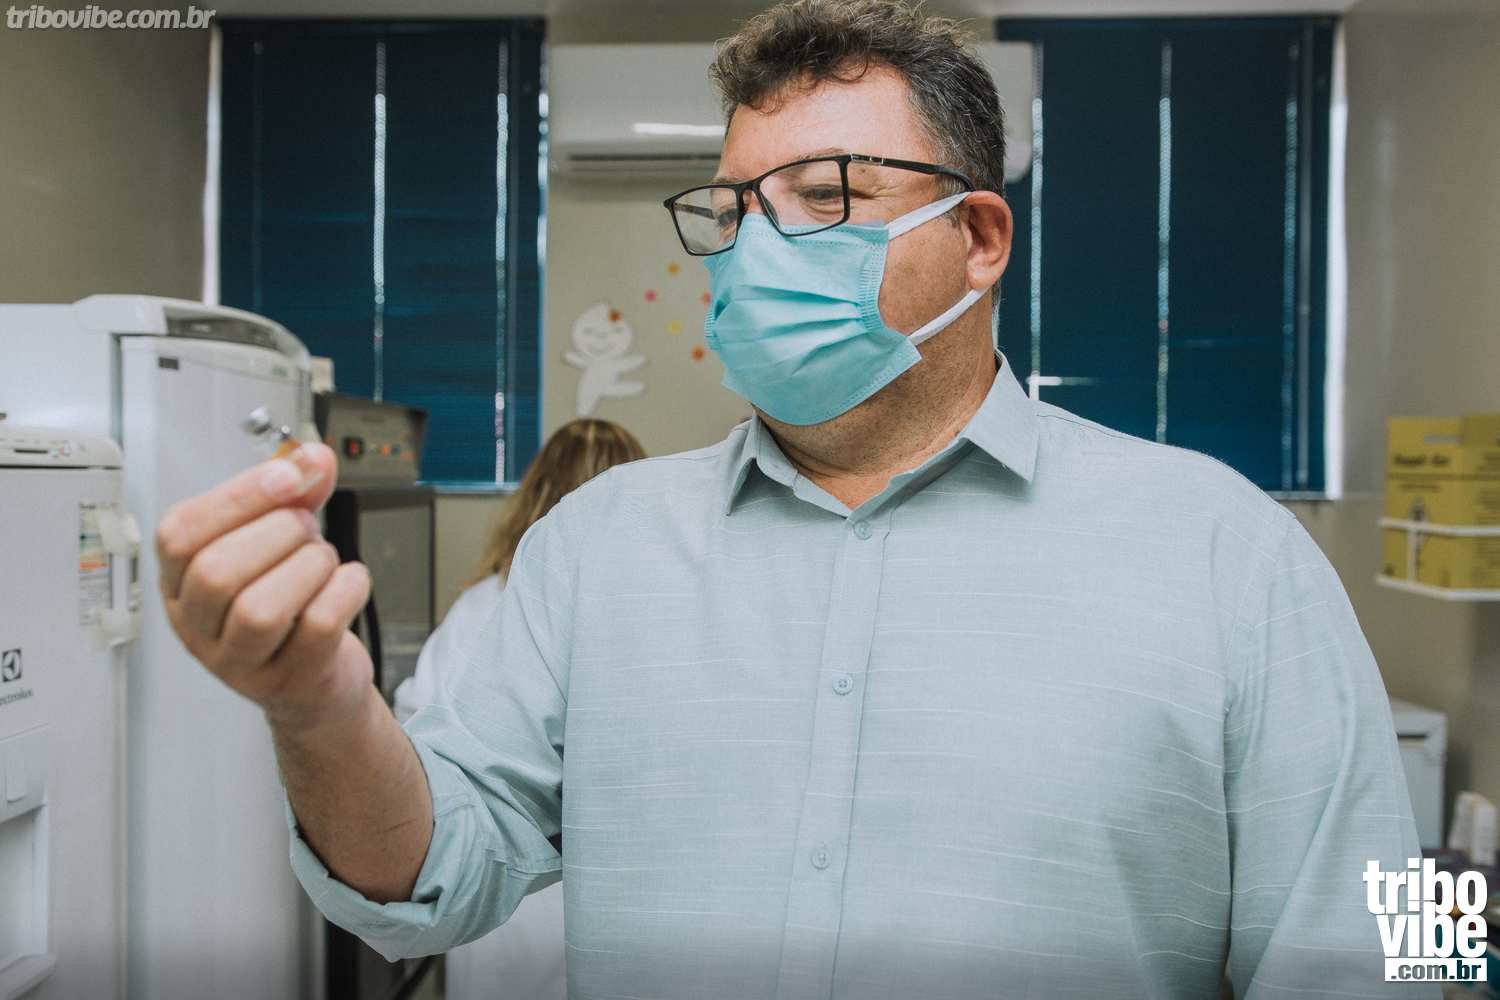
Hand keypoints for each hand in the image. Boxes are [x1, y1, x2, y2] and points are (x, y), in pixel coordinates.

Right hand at [156, 443, 373, 735]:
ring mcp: (240, 663)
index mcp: (181, 582)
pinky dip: (345, 590)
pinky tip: (350, 582)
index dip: (239, 495)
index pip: (180, 533)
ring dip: (309, 565)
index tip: (288, 474)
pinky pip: (317, 628)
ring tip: (324, 560)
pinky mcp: (289, 681)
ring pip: (261, 609)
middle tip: (306, 528)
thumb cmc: (291, 606)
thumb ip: (294, 494)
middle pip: (216, 571)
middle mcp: (199, 627)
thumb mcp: (281, 544)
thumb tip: (312, 457)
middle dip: (277, 532)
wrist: (316, 684)